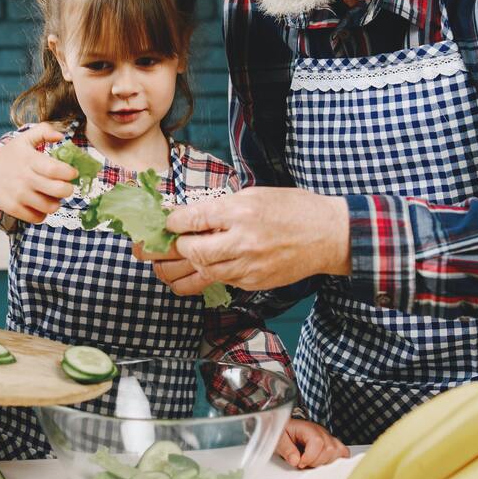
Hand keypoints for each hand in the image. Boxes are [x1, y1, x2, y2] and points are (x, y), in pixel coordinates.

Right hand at [0, 123, 77, 223]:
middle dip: (68, 190)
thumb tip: (60, 136)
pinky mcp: (13, 209)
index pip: (55, 169)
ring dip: (56, 202)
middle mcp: (24, 178)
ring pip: (50, 207)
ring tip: (51, 196)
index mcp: (29, 159)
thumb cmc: (8, 156)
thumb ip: (43, 131)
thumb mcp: (24, 139)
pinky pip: (38, 218)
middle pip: (58, 191)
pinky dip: (43, 213)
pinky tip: (39, 204)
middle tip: (65, 186)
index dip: (69, 173)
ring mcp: (18, 195)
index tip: (72, 173)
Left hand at [141, 187, 350, 294]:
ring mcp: (248, 266)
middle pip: (191, 252)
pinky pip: (219, 282)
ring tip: (160, 267)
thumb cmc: (291, 209)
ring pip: (200, 273)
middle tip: (150, 249)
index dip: (171, 223)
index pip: (191, 219)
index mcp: (239, 212)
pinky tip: (189, 274)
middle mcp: (241, 241)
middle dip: (166, 251)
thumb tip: (187, 215)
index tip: (164, 223)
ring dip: (176, 271)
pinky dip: (201, 278)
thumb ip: (220, 207)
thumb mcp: (253, 195)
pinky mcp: (253, 282)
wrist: (327, 235)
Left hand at [276, 418, 348, 468]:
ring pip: (338, 452)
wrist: (287, 429)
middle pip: (330, 449)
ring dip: (325, 463)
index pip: (318, 442)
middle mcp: (321, 432)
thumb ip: (286, 449)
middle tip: (305, 464)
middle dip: (316, 462)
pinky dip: (337, 461)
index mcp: (308, 428)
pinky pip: (343, 452)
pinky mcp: (332, 444)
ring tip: (313, 463)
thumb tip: (295, 460)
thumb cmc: (284, 433)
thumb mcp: (279, 440)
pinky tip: (325, 464)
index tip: (300, 463)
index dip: (310, 457)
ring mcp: (329, 438)